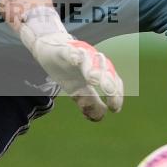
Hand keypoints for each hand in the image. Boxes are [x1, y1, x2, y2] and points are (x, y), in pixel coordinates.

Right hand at [19, 6, 123, 120]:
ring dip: (92, 68)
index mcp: (100, 73)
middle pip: (105, 69)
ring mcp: (80, 54)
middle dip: (107, 81)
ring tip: (93, 78)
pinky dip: (73, 55)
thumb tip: (100, 117)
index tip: (113, 109)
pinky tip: (74, 60)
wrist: (50, 50)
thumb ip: (89, 102)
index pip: (114, 83)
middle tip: (109, 91)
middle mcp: (93, 62)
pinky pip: (70, 51)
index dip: (116, 95)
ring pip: (89, 59)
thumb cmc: (68, 71)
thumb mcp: (78, 90)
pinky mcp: (64, 50)